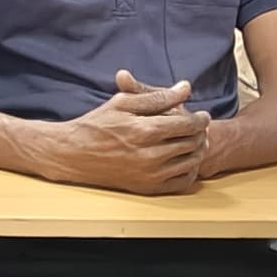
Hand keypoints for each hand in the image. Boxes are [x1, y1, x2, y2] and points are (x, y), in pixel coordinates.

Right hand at [25, 72, 210, 194]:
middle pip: (193, 143)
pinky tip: (183, 160)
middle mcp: (150, 155)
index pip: (188, 124)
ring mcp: (150, 175)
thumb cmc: (97, 125)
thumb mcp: (123, 102)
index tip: (202, 115)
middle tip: (198, 127)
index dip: (200, 118)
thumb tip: (186, 88)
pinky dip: (189, 170)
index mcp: (145, 131)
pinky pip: (182, 182)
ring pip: (191, 162)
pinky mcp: (148, 188)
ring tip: (192, 141)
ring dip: (197, 150)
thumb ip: (157, 96)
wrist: (73, 154)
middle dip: (200, 133)